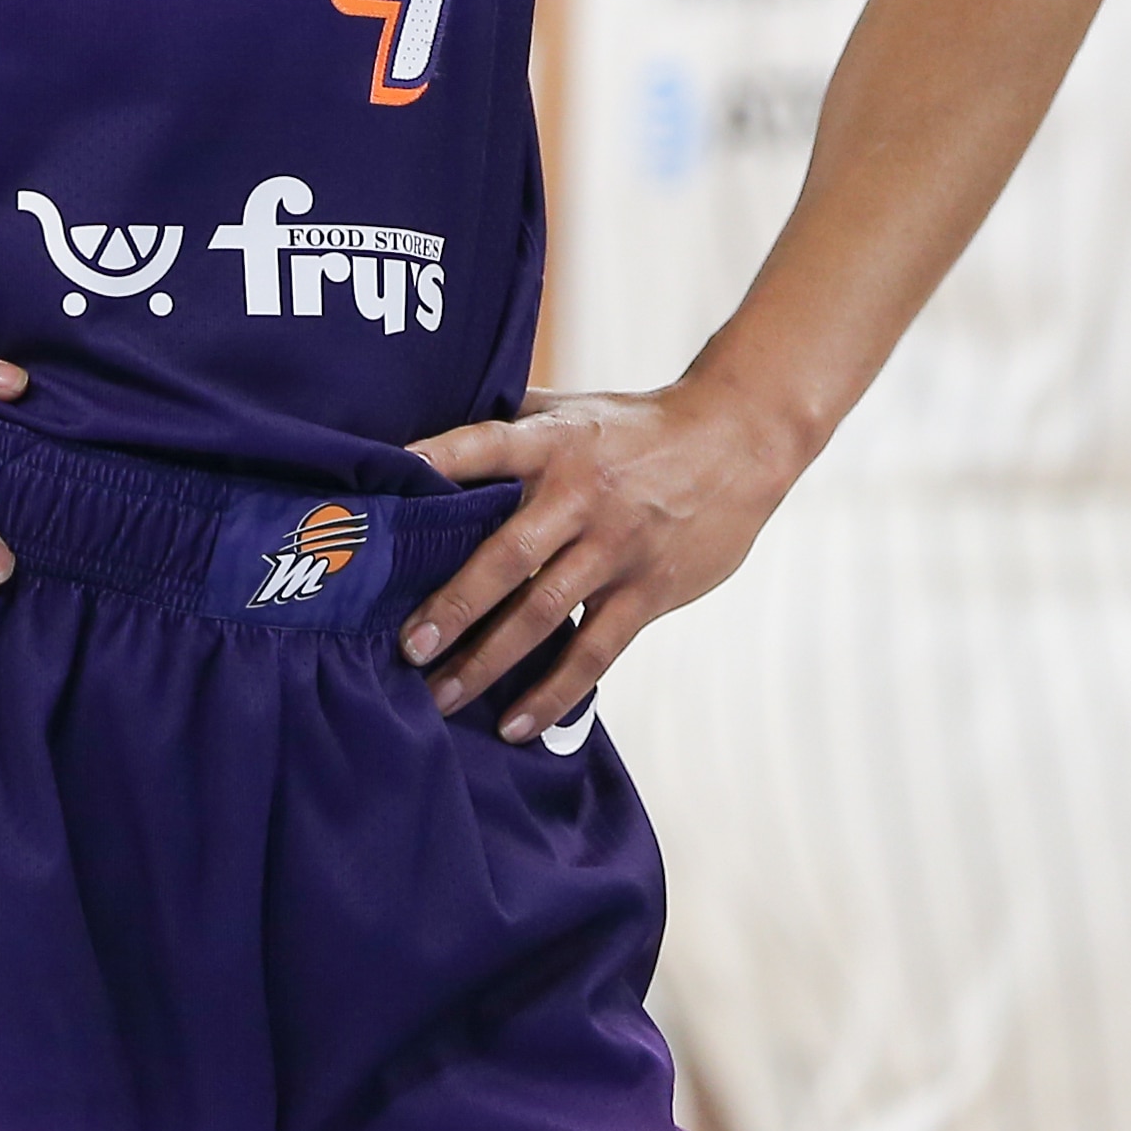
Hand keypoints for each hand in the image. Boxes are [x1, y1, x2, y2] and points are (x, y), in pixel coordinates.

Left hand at [401, 375, 812, 741]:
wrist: (739, 441)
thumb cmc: (638, 426)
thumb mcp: (576, 407)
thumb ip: (511, 421)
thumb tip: (428, 434)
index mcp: (556, 441)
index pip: (488, 446)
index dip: (439, 460)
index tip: (391, 484)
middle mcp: (581, 495)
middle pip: (507, 555)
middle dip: (453, 604)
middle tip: (407, 648)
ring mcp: (616, 547)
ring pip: (543, 613)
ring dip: (488, 661)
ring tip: (442, 697)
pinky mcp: (649, 589)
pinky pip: (595, 651)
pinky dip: (554, 691)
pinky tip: (516, 724)